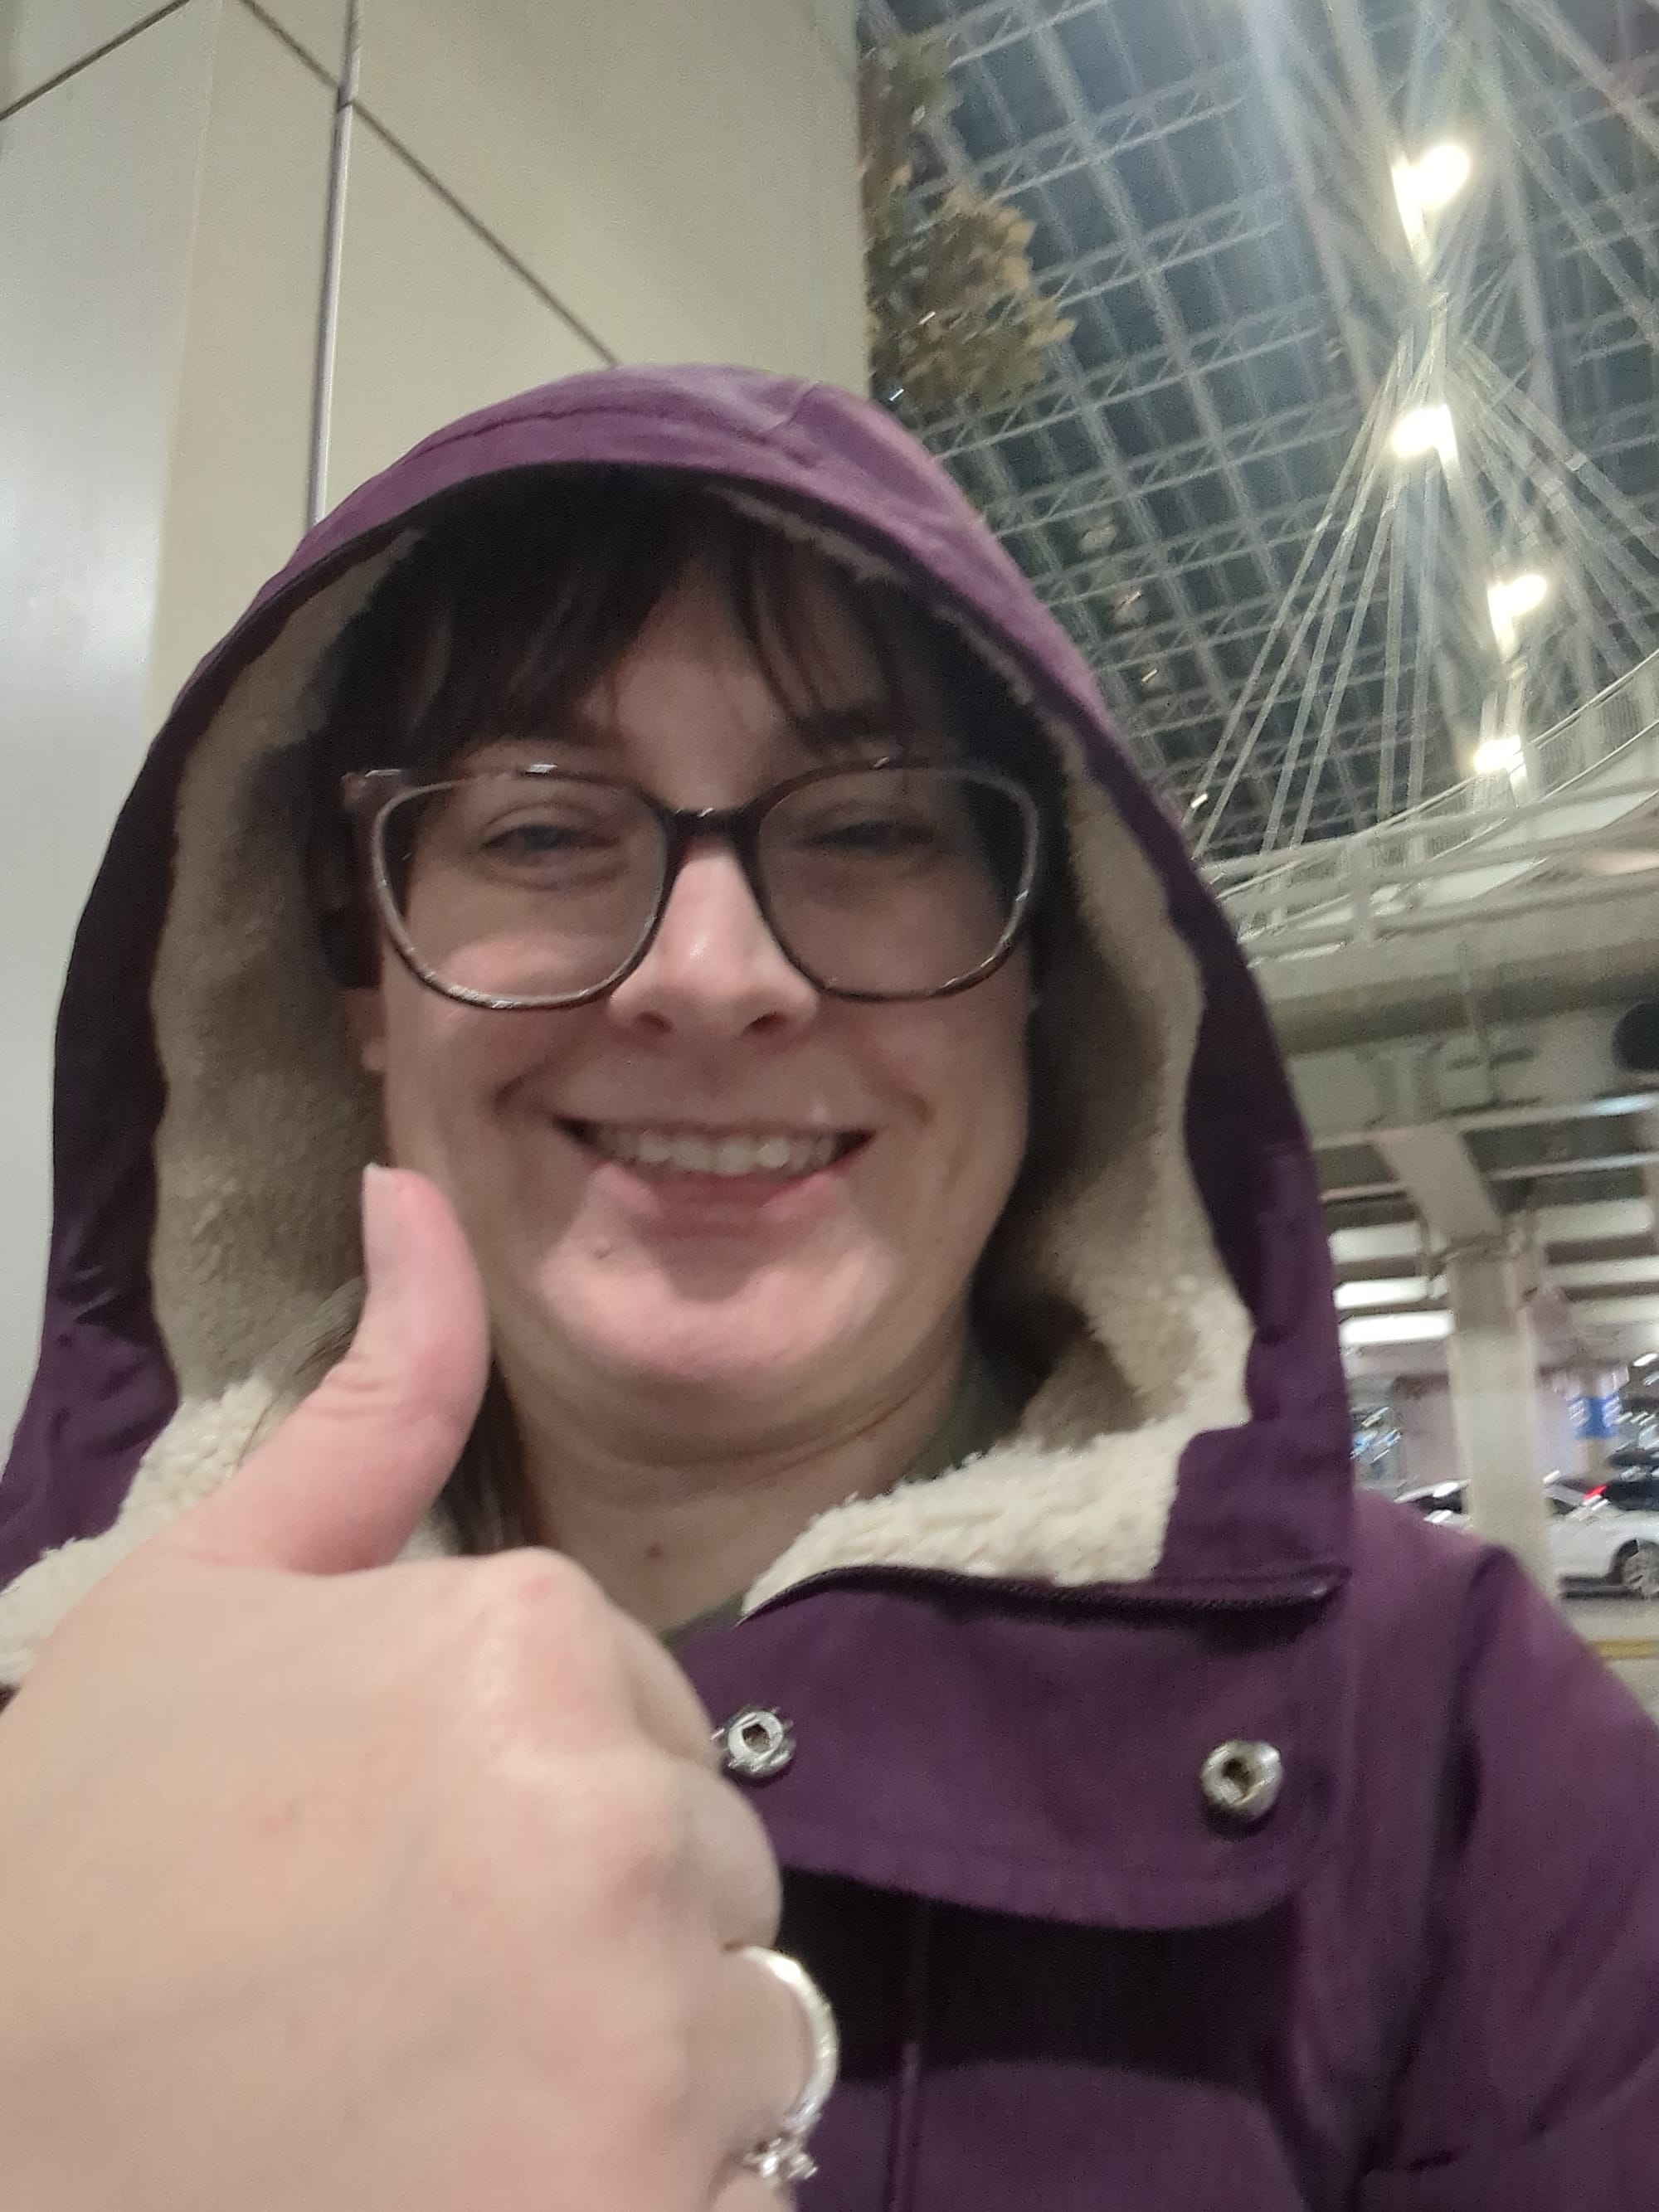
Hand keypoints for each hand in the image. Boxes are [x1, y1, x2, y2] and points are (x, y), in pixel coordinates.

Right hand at [0, 1169, 799, 2210]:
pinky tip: (492, 2186)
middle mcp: (618, 1822)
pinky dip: (651, 2191)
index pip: (648, 1719)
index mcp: (527, 1639)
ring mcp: (646, 2043)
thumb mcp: (205, 1599)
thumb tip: (415, 1186)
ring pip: (741, 2031)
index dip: (532, 1798)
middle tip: (410, 1996)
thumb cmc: (79, 1869)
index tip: (398, 1865)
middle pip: (709, 1869)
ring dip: (631, 2072)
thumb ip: (371, 1401)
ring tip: (448, 2100)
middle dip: (597, 1922)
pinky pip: (748, 2185)